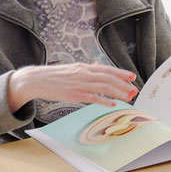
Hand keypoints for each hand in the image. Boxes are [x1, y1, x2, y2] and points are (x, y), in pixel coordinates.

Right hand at [7, 63, 137, 111]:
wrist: (36, 80)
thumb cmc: (55, 76)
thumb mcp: (73, 69)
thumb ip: (87, 70)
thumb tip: (99, 68)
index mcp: (84, 67)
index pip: (107, 69)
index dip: (121, 73)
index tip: (132, 76)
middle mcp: (84, 74)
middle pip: (110, 78)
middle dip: (124, 85)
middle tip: (134, 90)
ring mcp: (80, 84)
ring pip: (105, 88)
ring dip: (119, 93)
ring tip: (128, 97)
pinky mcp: (74, 94)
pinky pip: (93, 98)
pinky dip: (105, 101)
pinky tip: (113, 104)